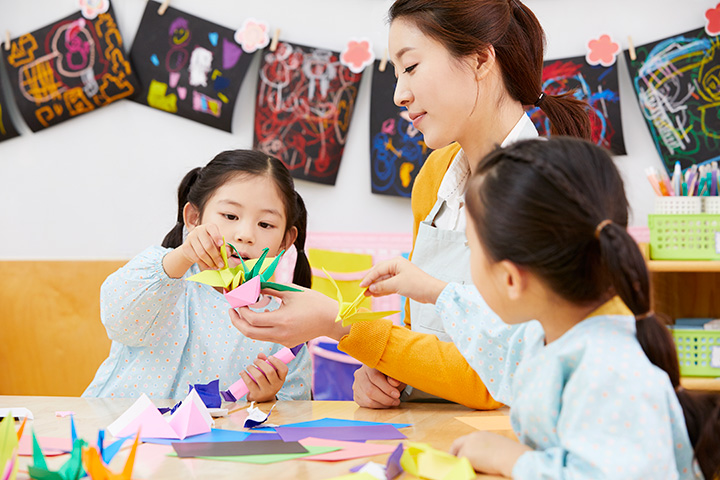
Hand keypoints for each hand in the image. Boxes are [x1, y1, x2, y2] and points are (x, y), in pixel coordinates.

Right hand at [163, 223, 224, 277]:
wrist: (193, 246)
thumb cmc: (210, 243)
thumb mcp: (218, 243)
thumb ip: (225, 248)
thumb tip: (228, 254)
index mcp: (208, 227)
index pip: (212, 228)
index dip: (217, 236)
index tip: (221, 244)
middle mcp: (198, 230)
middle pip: (208, 245)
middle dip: (216, 257)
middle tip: (221, 264)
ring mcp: (191, 238)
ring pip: (201, 253)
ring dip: (210, 262)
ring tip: (216, 267)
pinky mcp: (186, 246)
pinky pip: (196, 258)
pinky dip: (204, 264)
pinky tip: (209, 266)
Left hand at [229, 286, 348, 346]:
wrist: (331, 319)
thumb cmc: (314, 302)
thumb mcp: (290, 291)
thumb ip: (269, 288)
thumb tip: (252, 285)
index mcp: (281, 320)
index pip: (251, 318)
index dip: (241, 309)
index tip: (238, 298)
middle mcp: (280, 334)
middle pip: (248, 332)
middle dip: (236, 321)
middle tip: (232, 309)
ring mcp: (283, 341)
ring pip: (256, 336)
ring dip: (246, 325)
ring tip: (242, 311)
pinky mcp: (286, 343)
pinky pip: (266, 337)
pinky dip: (259, 327)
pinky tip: (261, 314)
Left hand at [242, 353, 288, 402]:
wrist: (262, 399)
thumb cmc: (266, 381)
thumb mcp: (269, 373)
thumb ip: (266, 362)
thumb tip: (260, 355)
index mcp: (281, 379)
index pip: (284, 369)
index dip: (277, 361)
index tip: (269, 357)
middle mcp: (276, 386)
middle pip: (270, 371)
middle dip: (261, 363)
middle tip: (255, 360)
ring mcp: (266, 391)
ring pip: (259, 376)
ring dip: (252, 368)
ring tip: (249, 366)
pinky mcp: (257, 394)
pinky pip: (250, 382)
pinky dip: (245, 375)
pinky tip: (243, 372)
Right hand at [352, 365, 405, 408]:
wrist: (384, 376)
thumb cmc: (390, 374)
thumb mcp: (394, 373)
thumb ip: (394, 377)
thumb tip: (395, 382)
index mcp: (369, 365)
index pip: (375, 377)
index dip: (387, 388)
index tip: (397, 394)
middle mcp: (360, 374)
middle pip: (370, 390)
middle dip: (385, 398)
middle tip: (396, 401)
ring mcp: (356, 385)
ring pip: (368, 399)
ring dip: (382, 404)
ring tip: (392, 402)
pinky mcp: (356, 395)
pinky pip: (365, 404)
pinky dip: (377, 406)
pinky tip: (385, 403)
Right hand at [359, 257, 446, 304]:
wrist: (431, 292)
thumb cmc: (416, 284)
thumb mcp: (397, 285)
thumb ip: (382, 286)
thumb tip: (371, 288)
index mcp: (396, 262)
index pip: (378, 269)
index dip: (369, 278)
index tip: (361, 286)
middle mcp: (396, 267)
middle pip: (379, 273)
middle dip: (371, 282)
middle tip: (362, 290)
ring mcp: (399, 275)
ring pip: (383, 280)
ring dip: (375, 287)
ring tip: (367, 294)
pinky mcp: (401, 283)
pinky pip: (388, 285)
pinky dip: (382, 290)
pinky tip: (375, 294)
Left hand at [449, 431, 531, 476]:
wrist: (511, 456)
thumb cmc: (511, 453)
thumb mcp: (497, 446)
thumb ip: (486, 448)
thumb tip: (484, 456)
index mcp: (481, 434)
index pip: (467, 439)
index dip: (462, 446)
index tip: (459, 451)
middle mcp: (472, 437)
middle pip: (457, 443)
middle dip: (453, 452)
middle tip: (452, 459)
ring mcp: (468, 445)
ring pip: (460, 455)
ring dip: (462, 461)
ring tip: (468, 468)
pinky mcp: (466, 454)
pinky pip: (461, 463)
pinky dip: (464, 467)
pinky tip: (473, 470)